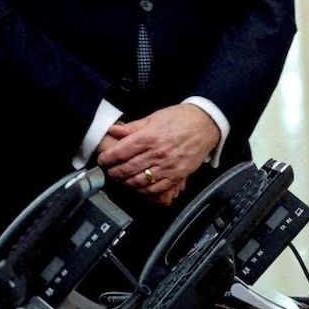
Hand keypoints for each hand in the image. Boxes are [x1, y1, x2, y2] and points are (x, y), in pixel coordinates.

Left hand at [98, 104, 219, 203]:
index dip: (107, 158)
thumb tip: (113, 130)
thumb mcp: (153, 118)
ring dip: (126, 182)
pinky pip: (157, 188)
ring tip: (120, 179)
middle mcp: (158, 153)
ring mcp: (168, 166)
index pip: (121, 152)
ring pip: (140, 181)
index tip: (102, 160)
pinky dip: (144, 190)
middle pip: (128, 168)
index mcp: (149, 137)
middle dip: (114, 172)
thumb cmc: (180, 119)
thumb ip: (131, 127)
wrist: (206, 124)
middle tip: (108, 171)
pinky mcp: (178, 175)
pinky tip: (137, 187)